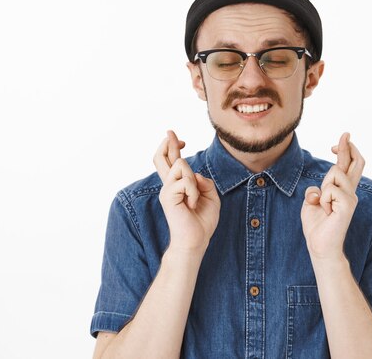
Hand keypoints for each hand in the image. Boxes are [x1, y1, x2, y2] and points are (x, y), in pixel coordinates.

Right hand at [154, 130, 220, 253]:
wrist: (196, 240)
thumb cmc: (202, 220)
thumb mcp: (210, 196)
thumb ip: (204, 181)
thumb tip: (195, 173)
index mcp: (178, 185)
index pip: (172, 161)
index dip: (174, 147)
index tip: (181, 140)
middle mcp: (169, 185)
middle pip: (161, 158)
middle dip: (168, 143)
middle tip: (170, 132)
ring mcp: (166, 190)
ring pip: (181, 165)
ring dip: (193, 180)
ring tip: (194, 199)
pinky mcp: (167, 196)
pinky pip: (186, 181)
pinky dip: (194, 192)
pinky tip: (191, 205)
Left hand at [301, 132, 364, 259]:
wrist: (320, 246)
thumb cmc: (317, 225)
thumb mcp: (312, 201)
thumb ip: (316, 190)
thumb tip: (318, 188)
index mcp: (342, 190)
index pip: (348, 166)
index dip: (346, 150)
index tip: (342, 140)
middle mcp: (350, 192)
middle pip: (355, 162)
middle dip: (348, 146)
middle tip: (345, 134)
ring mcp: (351, 197)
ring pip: (335, 173)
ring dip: (323, 188)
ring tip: (325, 206)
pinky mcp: (349, 205)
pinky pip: (330, 189)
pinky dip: (323, 199)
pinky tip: (327, 212)